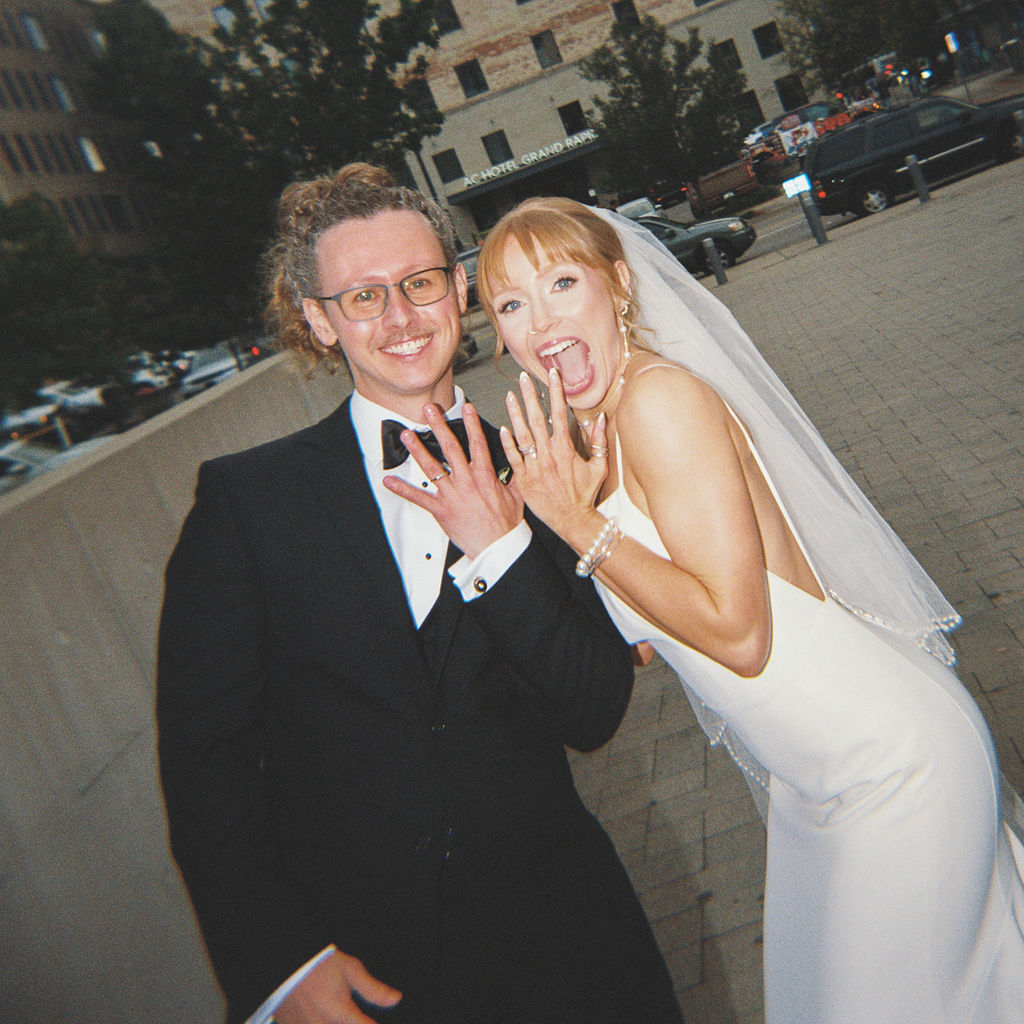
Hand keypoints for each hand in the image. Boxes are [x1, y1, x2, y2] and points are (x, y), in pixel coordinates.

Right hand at [275, 950, 400, 1023]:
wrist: (286, 964)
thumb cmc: (320, 964)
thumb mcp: (350, 969)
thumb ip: (373, 989)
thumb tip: (396, 999)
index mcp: (340, 1013)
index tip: (374, 1020)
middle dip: (352, 1022)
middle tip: (347, 1011)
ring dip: (337, 1023)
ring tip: (334, 1010)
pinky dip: (321, 1023)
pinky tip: (322, 1014)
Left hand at [382, 401, 523, 559]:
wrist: (498, 546)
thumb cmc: (505, 524)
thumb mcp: (516, 494)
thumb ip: (512, 473)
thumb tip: (515, 459)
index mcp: (484, 475)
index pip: (477, 443)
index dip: (471, 423)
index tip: (466, 408)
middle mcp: (466, 481)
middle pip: (450, 448)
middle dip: (439, 426)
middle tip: (429, 410)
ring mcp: (452, 494)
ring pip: (432, 467)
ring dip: (418, 450)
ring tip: (407, 435)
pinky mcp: (441, 510)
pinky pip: (419, 498)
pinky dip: (403, 489)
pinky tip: (389, 481)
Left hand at [501, 369, 607, 542]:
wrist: (571, 520)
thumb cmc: (584, 496)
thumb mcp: (599, 467)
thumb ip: (600, 441)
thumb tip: (600, 418)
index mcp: (565, 449)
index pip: (559, 413)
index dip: (555, 392)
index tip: (552, 375)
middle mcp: (548, 455)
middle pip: (537, 419)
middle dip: (530, 396)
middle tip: (524, 378)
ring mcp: (534, 466)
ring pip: (522, 435)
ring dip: (515, 414)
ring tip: (509, 396)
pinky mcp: (524, 479)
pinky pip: (513, 457)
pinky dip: (507, 442)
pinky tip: (503, 428)